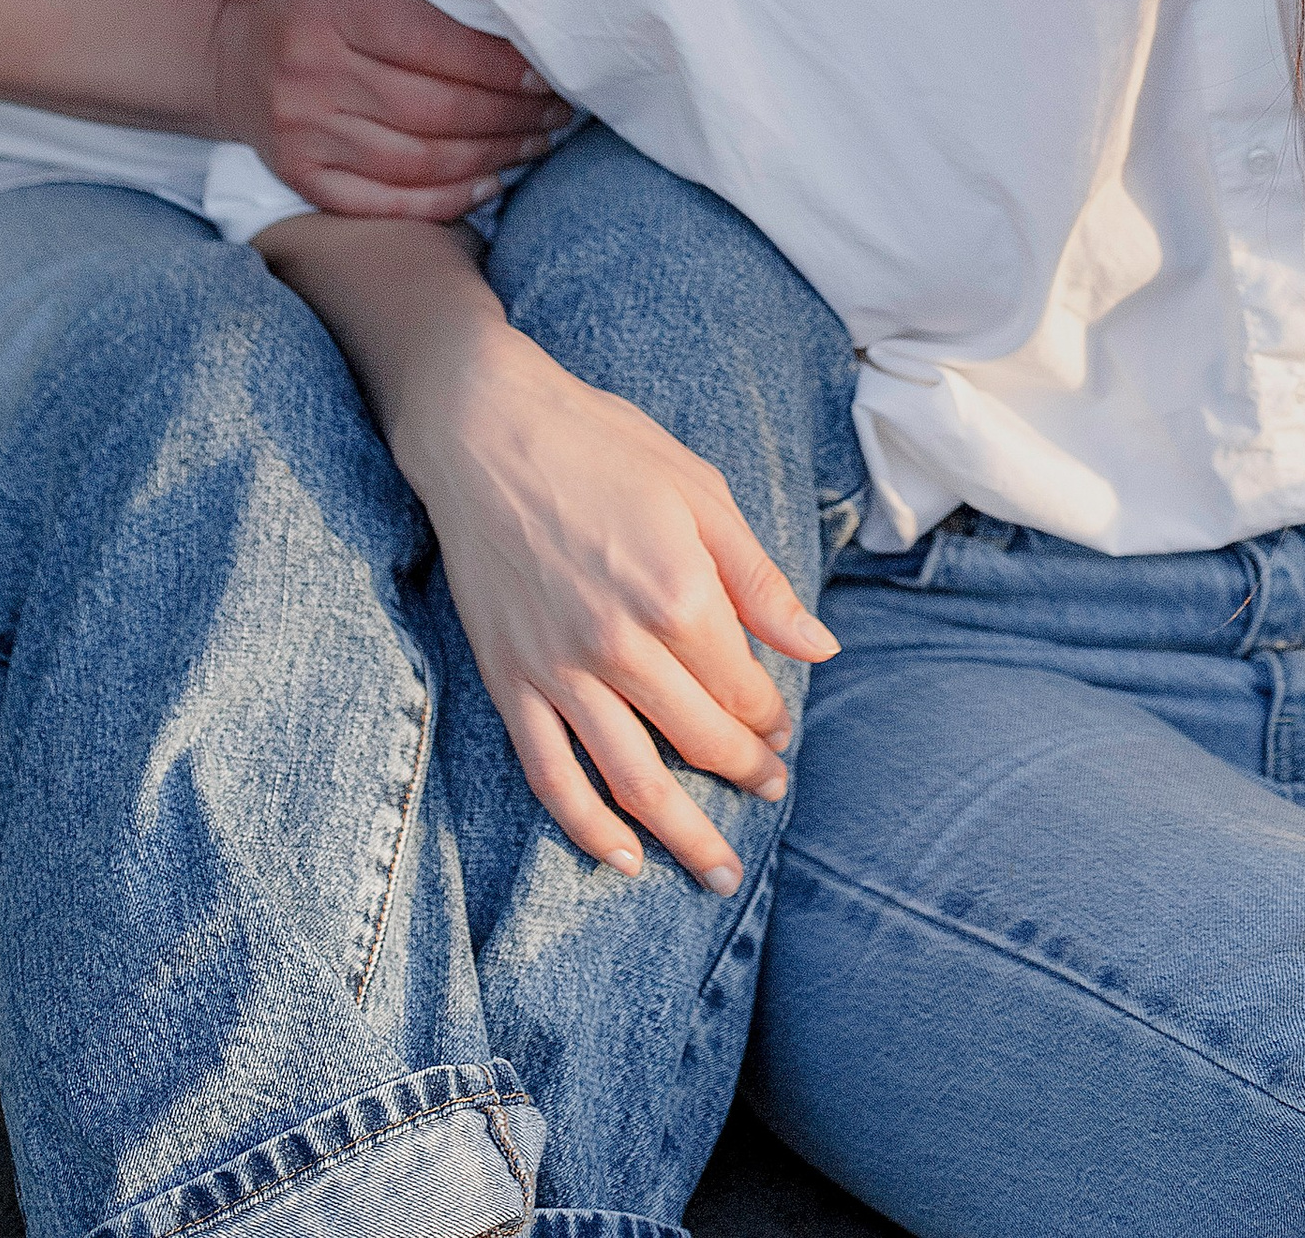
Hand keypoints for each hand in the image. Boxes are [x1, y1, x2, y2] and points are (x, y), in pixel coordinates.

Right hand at [208, 0, 569, 217]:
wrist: (223, 55)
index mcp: (332, 7)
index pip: (431, 41)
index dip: (498, 61)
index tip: (546, 65)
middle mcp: (313, 74)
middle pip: (436, 107)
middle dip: (511, 114)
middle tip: (560, 107)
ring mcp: (306, 133)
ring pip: (422, 160)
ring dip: (495, 155)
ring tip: (539, 139)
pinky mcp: (306, 178)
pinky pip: (390, 202)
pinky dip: (448, 198)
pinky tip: (491, 179)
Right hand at [400, 313, 838, 891]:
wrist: (486, 431)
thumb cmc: (603, 446)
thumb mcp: (701, 491)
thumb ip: (759, 580)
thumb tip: (819, 648)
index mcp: (679, 593)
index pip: (743, 687)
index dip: (771, 717)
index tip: (782, 729)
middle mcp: (622, 645)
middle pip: (699, 740)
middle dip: (744, 775)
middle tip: (770, 792)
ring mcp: (560, 670)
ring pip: (632, 780)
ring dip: (682, 834)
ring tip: (718, 872)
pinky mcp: (511, 681)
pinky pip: (551, 775)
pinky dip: (587, 828)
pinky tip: (622, 860)